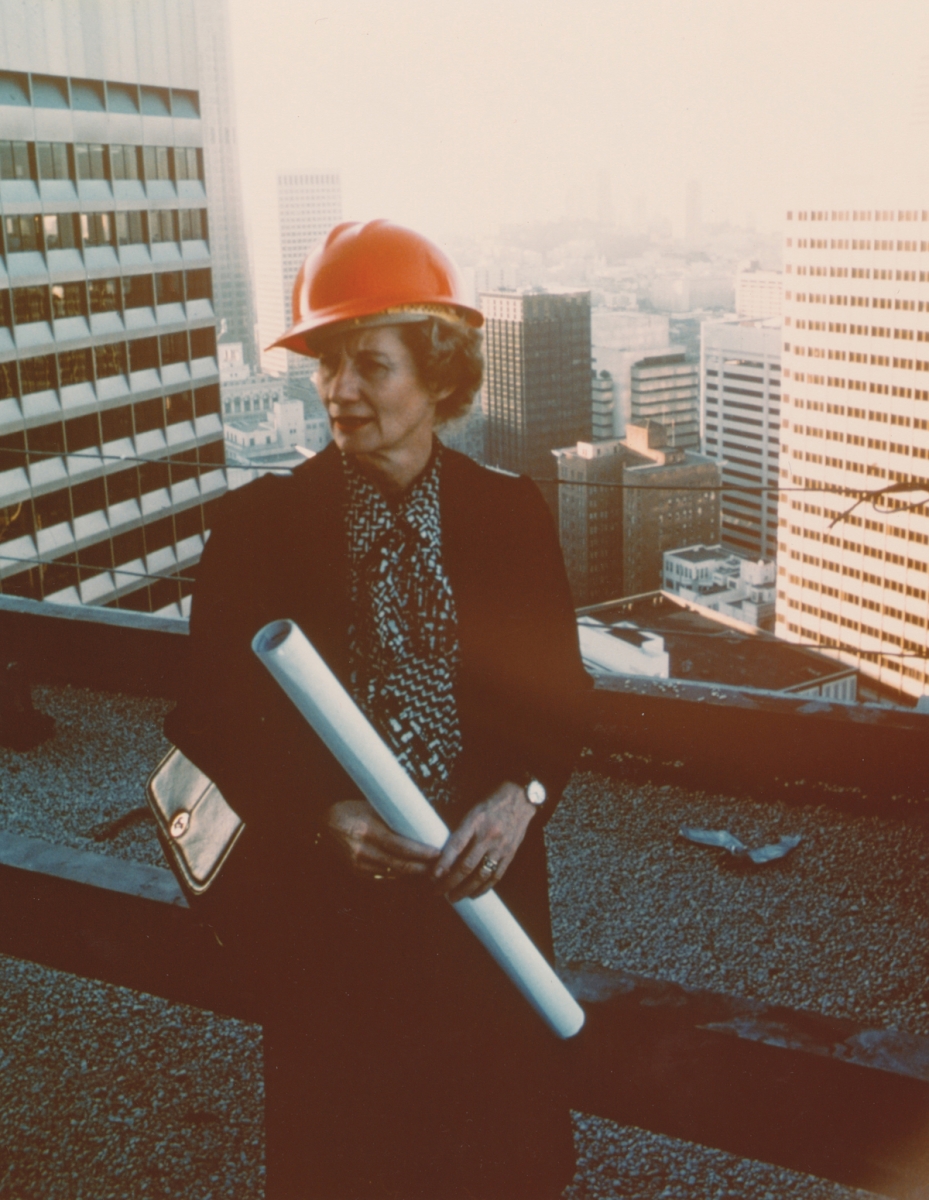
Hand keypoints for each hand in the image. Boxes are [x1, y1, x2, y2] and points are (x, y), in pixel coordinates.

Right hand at [326, 800, 439, 879]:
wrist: (322, 825)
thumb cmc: (350, 811)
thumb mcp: (370, 808)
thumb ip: (391, 819)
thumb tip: (418, 826)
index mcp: (366, 830)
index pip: (399, 845)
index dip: (420, 852)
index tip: (436, 852)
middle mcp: (361, 849)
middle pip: (398, 863)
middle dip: (421, 867)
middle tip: (439, 865)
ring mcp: (357, 863)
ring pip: (392, 873)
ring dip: (413, 874)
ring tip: (430, 870)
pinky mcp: (356, 871)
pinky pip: (383, 877)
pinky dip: (398, 876)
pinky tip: (411, 874)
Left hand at [431, 781, 534, 901]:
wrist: (520, 798)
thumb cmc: (492, 803)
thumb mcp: (472, 810)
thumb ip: (461, 830)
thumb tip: (444, 853)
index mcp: (475, 821)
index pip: (455, 846)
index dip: (443, 863)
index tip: (432, 876)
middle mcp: (488, 835)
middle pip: (467, 866)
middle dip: (450, 882)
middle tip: (439, 892)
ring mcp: (501, 846)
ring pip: (481, 875)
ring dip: (466, 889)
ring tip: (454, 897)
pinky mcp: (510, 853)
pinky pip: (496, 875)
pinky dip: (484, 888)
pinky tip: (474, 894)